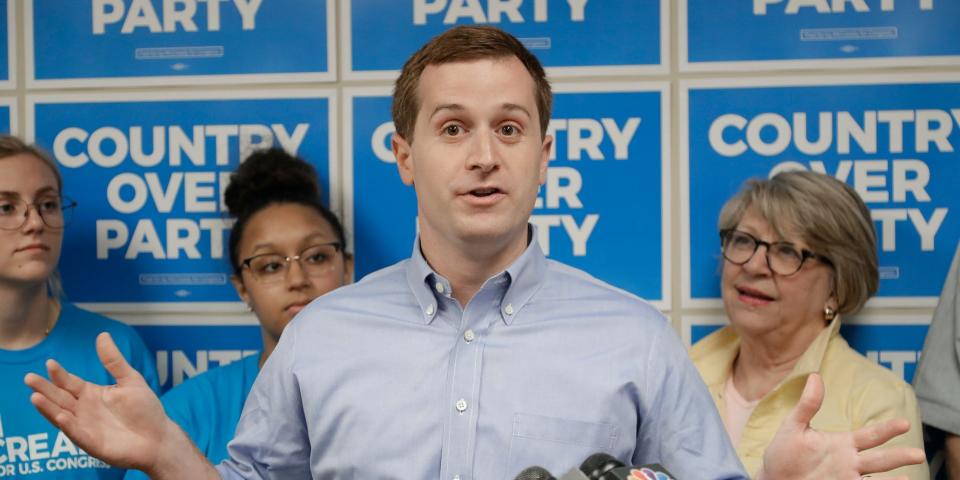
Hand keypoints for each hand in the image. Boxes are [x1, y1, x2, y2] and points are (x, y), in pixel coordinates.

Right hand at [24, 332, 176, 471]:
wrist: (158, 438)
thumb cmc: (145, 409)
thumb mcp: (130, 380)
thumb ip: (113, 361)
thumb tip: (102, 334)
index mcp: (91, 394)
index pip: (69, 382)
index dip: (59, 374)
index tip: (50, 363)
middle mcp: (84, 410)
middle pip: (59, 398)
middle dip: (44, 389)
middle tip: (29, 378)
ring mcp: (86, 427)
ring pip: (61, 416)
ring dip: (48, 408)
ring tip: (35, 397)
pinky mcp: (92, 443)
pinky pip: (77, 435)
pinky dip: (69, 427)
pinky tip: (62, 417)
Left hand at [758, 373, 924, 479]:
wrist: (773, 478)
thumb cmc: (783, 453)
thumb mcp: (794, 427)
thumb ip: (807, 405)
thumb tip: (816, 376)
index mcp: (842, 444)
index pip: (870, 435)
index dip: (887, 430)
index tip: (905, 423)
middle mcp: (849, 462)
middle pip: (879, 459)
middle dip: (898, 456)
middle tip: (919, 454)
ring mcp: (846, 479)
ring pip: (875, 478)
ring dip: (892, 479)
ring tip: (910, 478)